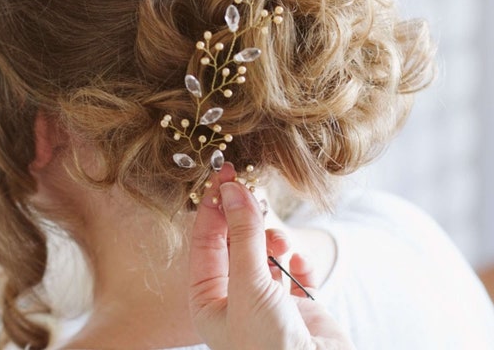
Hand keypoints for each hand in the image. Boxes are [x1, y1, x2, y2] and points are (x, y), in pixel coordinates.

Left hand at [188, 163, 354, 349]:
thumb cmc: (268, 346)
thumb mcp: (249, 283)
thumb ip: (242, 234)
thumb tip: (232, 189)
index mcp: (209, 298)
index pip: (206, 240)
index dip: (214, 205)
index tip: (225, 174)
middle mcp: (235, 298)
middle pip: (235, 241)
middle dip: (247, 220)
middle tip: (254, 192)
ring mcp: (267, 301)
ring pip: (266, 251)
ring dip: (275, 241)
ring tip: (281, 244)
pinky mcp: (297, 305)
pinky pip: (294, 269)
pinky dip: (298, 262)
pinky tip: (299, 267)